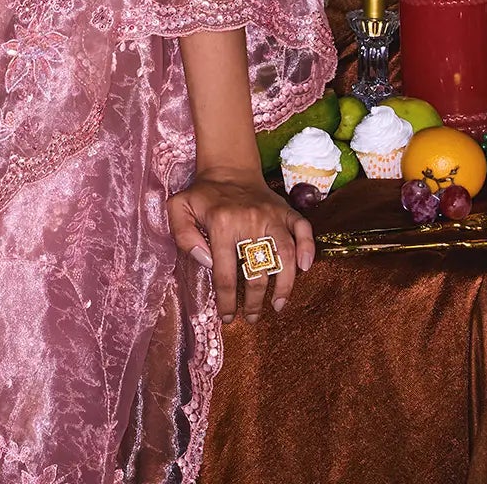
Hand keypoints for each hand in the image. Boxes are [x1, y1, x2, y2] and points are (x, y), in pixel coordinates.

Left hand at [166, 168, 314, 323]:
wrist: (228, 168)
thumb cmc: (202, 195)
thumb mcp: (179, 208)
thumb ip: (183, 235)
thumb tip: (207, 263)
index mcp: (222, 223)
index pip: (226, 273)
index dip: (227, 301)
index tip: (228, 317)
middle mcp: (249, 220)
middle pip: (257, 271)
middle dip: (254, 302)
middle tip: (251, 318)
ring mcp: (271, 215)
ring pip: (284, 255)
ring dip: (284, 285)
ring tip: (278, 306)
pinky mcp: (286, 211)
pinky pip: (303, 230)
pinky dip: (308, 249)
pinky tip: (304, 269)